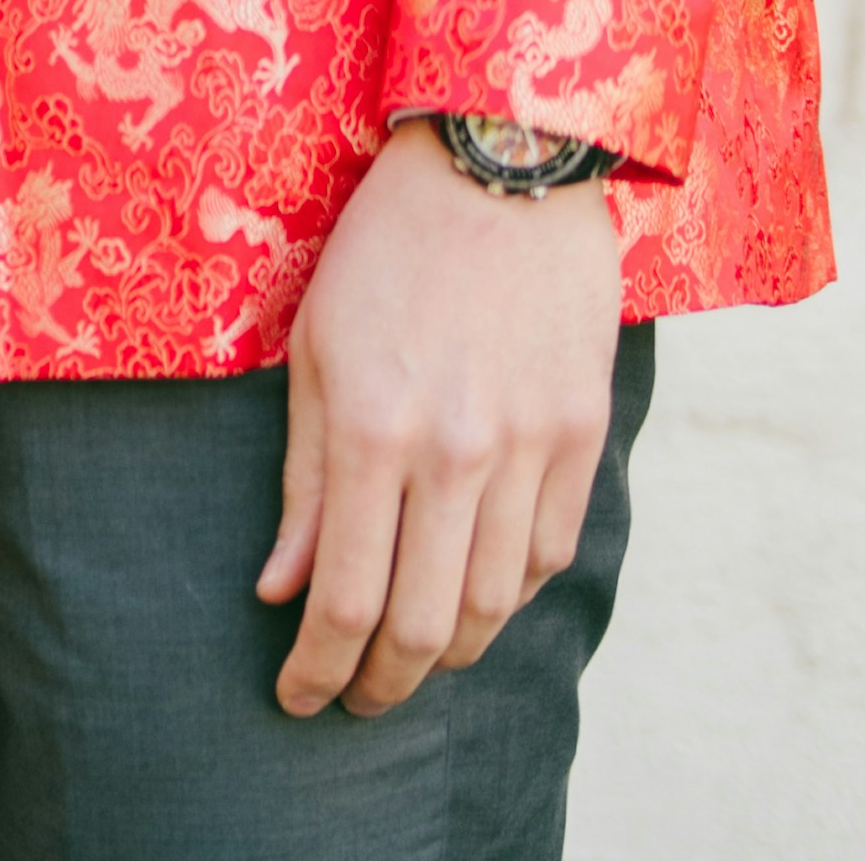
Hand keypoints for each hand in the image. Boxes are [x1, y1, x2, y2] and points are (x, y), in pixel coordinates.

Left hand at [261, 121, 627, 716]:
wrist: (499, 165)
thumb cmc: (383, 250)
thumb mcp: (310, 350)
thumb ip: (300, 480)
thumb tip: (280, 589)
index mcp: (372, 428)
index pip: (343, 596)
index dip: (318, 668)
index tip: (298, 698)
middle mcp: (457, 452)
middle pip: (423, 623)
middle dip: (381, 682)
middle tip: (353, 699)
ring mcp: (531, 447)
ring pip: (494, 604)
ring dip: (446, 651)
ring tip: (408, 658)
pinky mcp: (584, 434)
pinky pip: (548, 554)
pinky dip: (507, 594)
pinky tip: (472, 594)